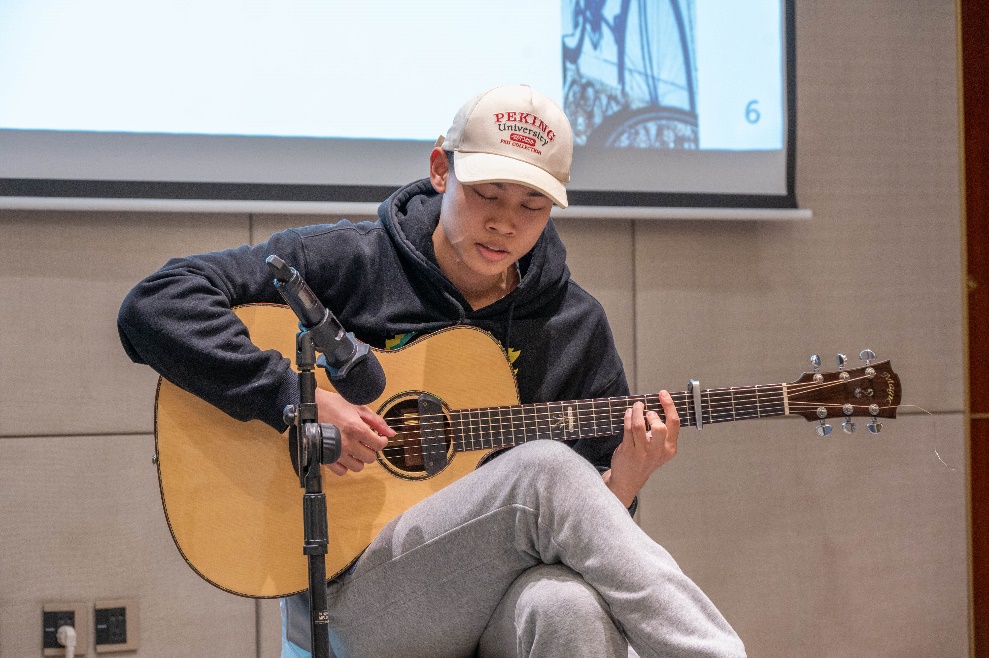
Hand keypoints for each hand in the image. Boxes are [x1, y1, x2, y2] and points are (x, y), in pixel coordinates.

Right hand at [314, 387, 393, 475]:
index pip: (379, 445)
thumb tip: (391, 433)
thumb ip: (376, 421)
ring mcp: (336, 452)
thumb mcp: (358, 407)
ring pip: (358, 467)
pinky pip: (342, 471)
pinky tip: (345, 455)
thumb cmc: (333, 404)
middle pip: (370, 458)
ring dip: (359, 459)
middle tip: (367, 443)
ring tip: (356, 449)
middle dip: (371, 450)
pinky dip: (345, 466)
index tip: (380, 438)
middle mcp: (347, 443)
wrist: (310, 407)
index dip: (382, 441)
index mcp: (357, 429)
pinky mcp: (326, 457)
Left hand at [604, 391, 679, 506]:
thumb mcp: (659, 449)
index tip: (663, 394)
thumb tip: (656, 406)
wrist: (629, 479)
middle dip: (652, 415)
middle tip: (647, 411)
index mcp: (670, 448)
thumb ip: (661, 432)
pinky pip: (628, 429)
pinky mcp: (628, 451)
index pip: (674, 424)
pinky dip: (628, 417)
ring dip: (636, 411)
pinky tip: (628, 413)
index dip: (669, 406)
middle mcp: (658, 451)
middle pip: (659, 427)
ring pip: (639, 426)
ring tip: (636, 406)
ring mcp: (642, 452)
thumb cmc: (645, 459)